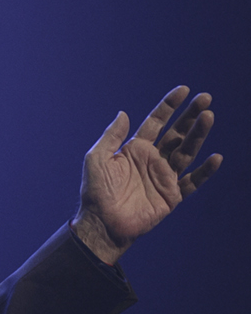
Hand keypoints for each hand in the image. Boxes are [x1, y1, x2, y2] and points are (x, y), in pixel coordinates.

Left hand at [72, 86, 221, 263]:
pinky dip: (204, 171)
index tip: (184, 90)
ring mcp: (164, 176)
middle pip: (177, 133)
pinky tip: (215, 158)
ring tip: (209, 117)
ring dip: (198, 135)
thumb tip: (123, 113)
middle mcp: (153, 159)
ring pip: (187, 152)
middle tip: (205, 99)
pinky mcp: (172, 195)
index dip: (169, 106)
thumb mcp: (97, 158)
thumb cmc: (96, 191)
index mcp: (136, 149)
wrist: (102, 222)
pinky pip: (192, 181)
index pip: (156, 122)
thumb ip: (111, 136)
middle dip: (190, 115)